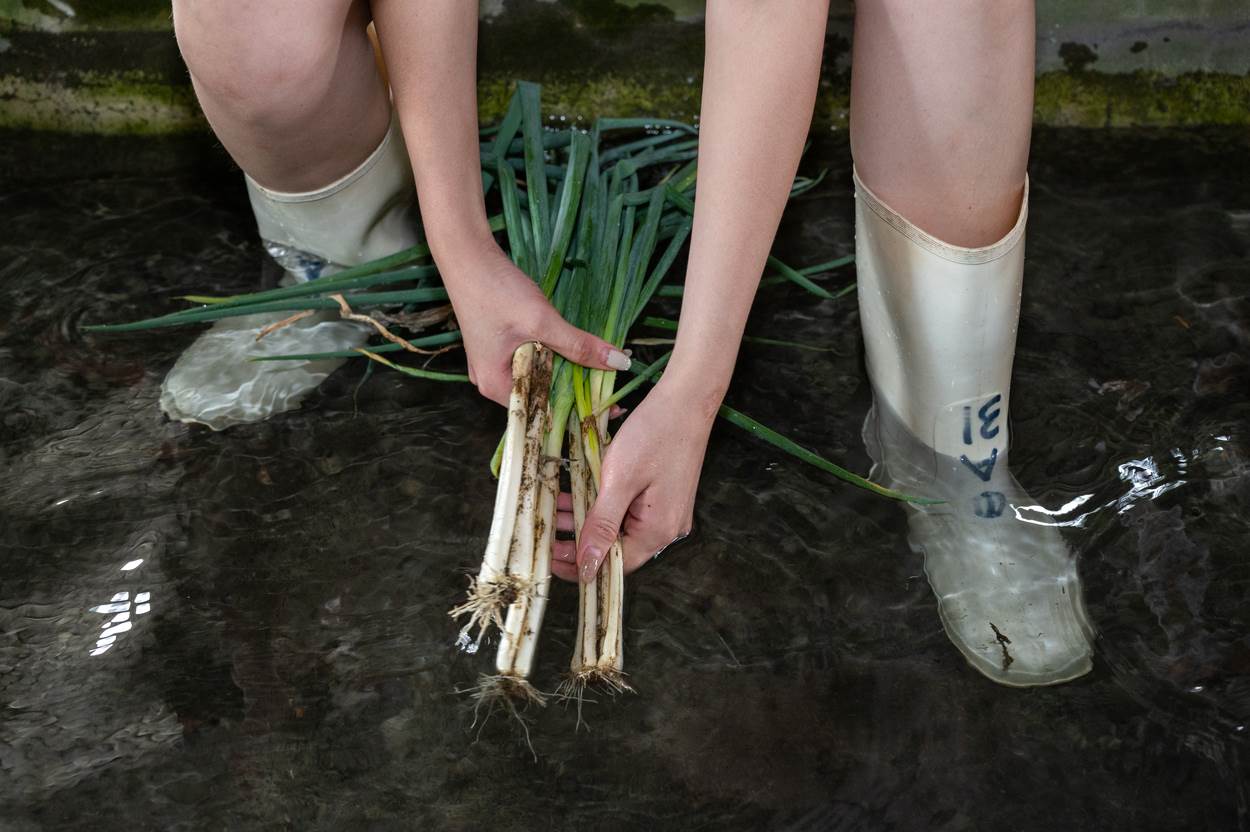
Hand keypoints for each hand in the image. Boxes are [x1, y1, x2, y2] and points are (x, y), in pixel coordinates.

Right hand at [439, 242, 630, 405]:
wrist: (466, 255)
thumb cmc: (495, 290)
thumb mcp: (541, 321)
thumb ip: (579, 345)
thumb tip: (620, 363)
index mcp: (496, 387)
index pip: (544, 413)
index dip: (579, 411)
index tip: (611, 408)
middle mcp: (491, 382)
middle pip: (542, 397)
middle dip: (576, 391)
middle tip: (613, 387)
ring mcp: (493, 364)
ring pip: (538, 377)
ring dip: (566, 372)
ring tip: (600, 370)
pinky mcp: (498, 347)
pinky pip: (530, 362)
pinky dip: (553, 358)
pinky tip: (574, 350)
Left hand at [550, 375, 718, 582]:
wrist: (687, 399)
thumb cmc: (654, 434)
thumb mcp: (619, 480)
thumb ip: (602, 525)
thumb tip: (587, 568)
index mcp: (659, 531)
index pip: (616, 565)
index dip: (582, 566)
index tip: (552, 558)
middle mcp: (668, 528)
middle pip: (619, 549)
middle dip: (581, 543)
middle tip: (548, 535)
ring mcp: (669, 512)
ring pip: (621, 528)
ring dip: (589, 522)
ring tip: (557, 511)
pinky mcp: (665, 496)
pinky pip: (630, 511)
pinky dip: (604, 507)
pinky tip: (580, 495)